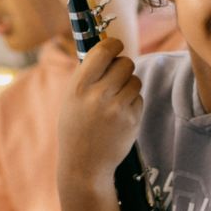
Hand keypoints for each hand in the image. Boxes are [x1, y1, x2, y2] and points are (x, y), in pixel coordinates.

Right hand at [56, 19, 144, 210]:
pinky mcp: (132, 120)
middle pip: (125, 63)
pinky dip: (132, 102)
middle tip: (117, 76)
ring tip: (115, 99)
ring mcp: (117, 108)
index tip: (117, 45)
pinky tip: (120, 115)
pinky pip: (139, 98)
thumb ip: (87, 75)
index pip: (103, 51)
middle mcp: (98, 95)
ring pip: (135, 80)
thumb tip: (107, 48)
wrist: (84, 166)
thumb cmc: (75, 129)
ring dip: (129, 85)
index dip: (113, 44)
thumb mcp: (71, 100)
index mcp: (78, 87)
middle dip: (123, 66)